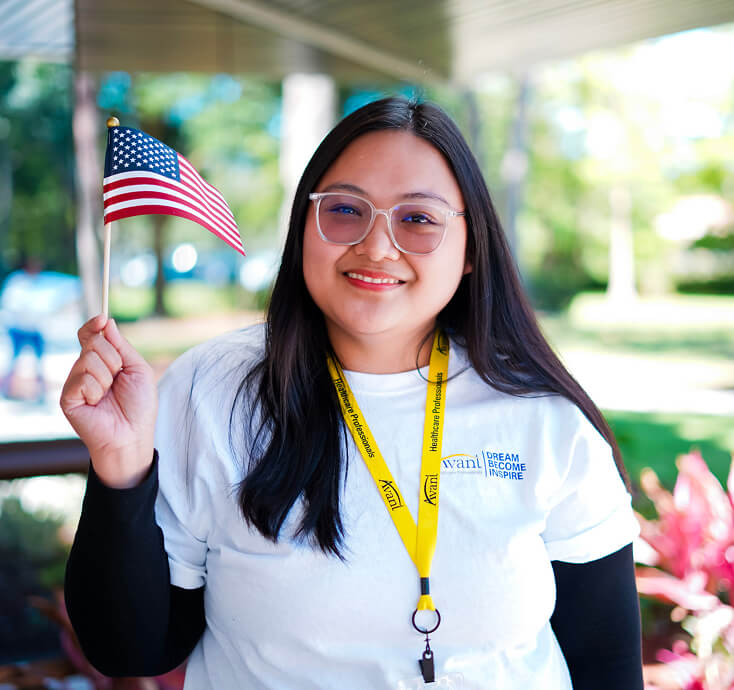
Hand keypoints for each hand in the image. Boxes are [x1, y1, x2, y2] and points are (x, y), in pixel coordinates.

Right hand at [60, 314, 157, 487]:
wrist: (132, 434)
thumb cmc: (139, 405)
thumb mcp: (139, 369)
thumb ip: (122, 346)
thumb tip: (106, 322)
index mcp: (103, 362)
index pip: (91, 335)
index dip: (94, 325)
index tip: (102, 319)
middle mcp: (86, 370)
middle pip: (94, 343)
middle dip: (114, 358)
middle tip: (118, 379)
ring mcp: (75, 383)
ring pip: (89, 359)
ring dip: (107, 376)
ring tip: (109, 394)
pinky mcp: (67, 397)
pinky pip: (82, 378)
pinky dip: (96, 389)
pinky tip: (97, 403)